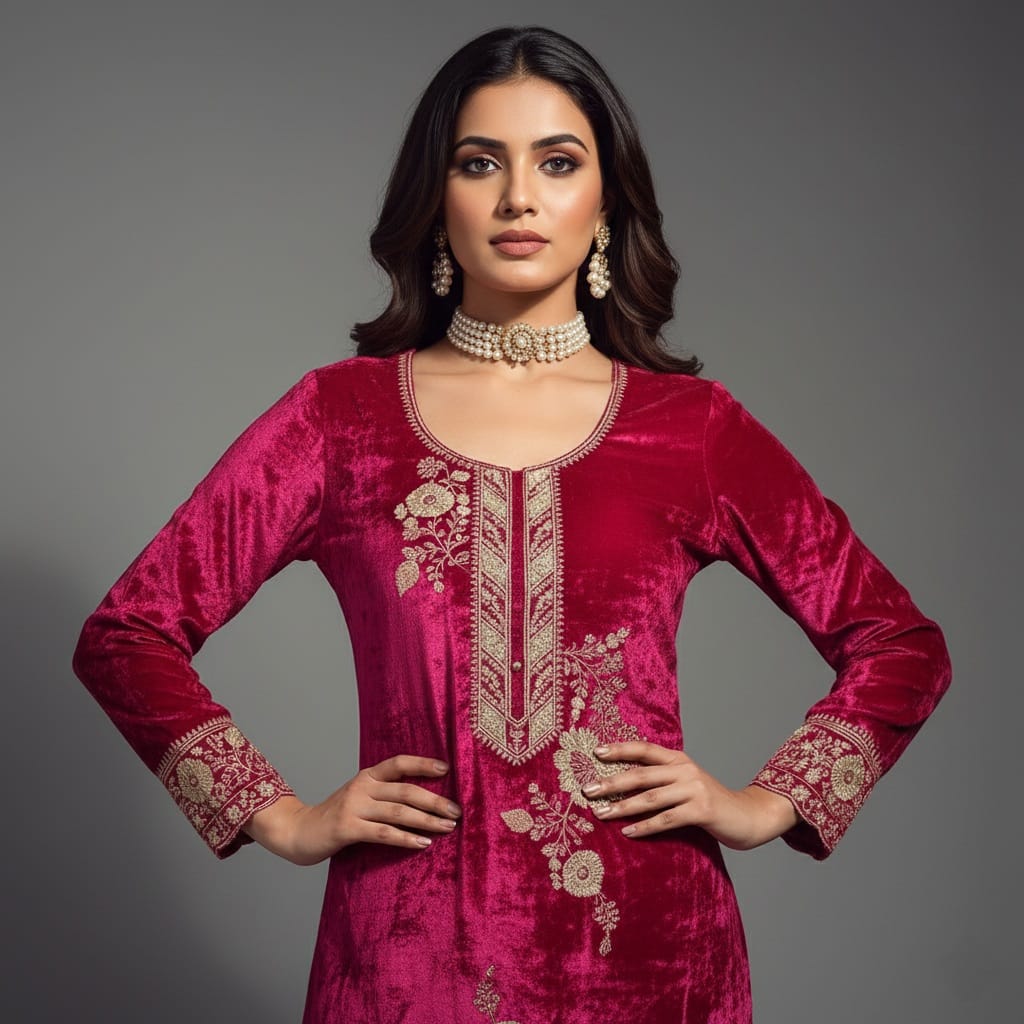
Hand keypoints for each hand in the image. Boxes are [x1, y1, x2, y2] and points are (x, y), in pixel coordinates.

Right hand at [243, 755, 460, 865]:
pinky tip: (422, 844)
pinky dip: (406, 838)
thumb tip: (423, 800)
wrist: (298, 832)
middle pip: (405, 790)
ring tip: (448, 827)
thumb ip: (383, 794)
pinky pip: (383, 833)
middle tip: (457, 811)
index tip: (447, 768)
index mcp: (367, 776)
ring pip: (399, 812)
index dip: (423, 764)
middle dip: (435, 800)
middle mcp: (362, 787)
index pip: (399, 763)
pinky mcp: (347, 829)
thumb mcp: (359, 797)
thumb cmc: (336, 817)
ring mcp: (353, 807)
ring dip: (427, 820)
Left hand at [583, 741, 798, 850]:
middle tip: (587, 790)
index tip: (595, 752)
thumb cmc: (711, 802)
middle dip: (611, 782)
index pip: (644, 749)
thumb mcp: (687, 783)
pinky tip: (628, 833)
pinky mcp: (701, 810)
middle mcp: (685, 770)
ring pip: (650, 798)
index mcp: (679, 759)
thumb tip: (624, 784)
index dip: (620, 749)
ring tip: (600, 814)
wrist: (750, 816)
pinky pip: (666, 819)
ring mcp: (694, 789)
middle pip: (641, 774)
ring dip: (622, 807)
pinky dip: (645, 827)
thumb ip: (663, 780)